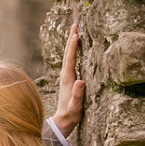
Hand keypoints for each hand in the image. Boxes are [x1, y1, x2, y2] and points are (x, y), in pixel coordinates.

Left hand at [52, 22, 84, 139]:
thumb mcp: (76, 106)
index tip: (76, 34)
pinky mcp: (69, 79)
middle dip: (71, 39)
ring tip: (76, 31)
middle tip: (75, 24)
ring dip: (72, 43)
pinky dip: (73, 51)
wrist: (63, 121)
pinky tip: (76, 48)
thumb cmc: (71, 114)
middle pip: (68, 53)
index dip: (73, 46)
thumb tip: (80, 82)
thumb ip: (78, 95)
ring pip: (69, 56)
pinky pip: (71, 61)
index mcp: (68, 79)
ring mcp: (66, 77)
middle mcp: (66, 75)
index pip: (70, 59)